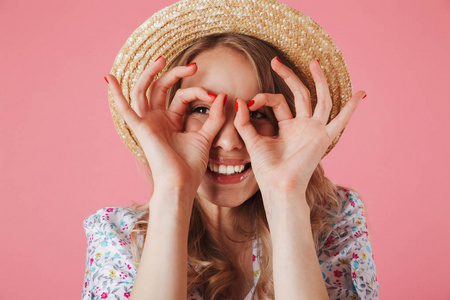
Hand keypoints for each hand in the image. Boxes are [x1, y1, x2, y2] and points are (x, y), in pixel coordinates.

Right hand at [106, 58, 225, 199]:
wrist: (181, 184)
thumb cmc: (190, 166)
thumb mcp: (205, 137)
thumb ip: (213, 117)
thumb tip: (222, 96)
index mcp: (171, 121)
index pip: (182, 96)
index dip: (199, 92)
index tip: (216, 97)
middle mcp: (157, 119)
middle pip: (161, 88)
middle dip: (175, 74)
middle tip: (194, 66)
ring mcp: (147, 122)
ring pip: (143, 91)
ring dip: (149, 74)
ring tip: (161, 59)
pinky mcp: (140, 129)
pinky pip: (124, 110)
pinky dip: (116, 94)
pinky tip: (109, 78)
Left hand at [234, 58, 365, 201]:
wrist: (278, 186)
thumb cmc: (266, 170)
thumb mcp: (252, 141)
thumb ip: (245, 122)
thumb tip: (238, 100)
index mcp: (287, 127)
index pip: (278, 102)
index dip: (263, 97)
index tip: (249, 101)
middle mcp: (303, 126)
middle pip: (299, 94)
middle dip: (289, 76)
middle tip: (275, 61)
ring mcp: (314, 130)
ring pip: (320, 99)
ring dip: (318, 80)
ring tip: (314, 62)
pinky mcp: (324, 137)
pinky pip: (341, 120)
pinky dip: (351, 108)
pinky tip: (361, 94)